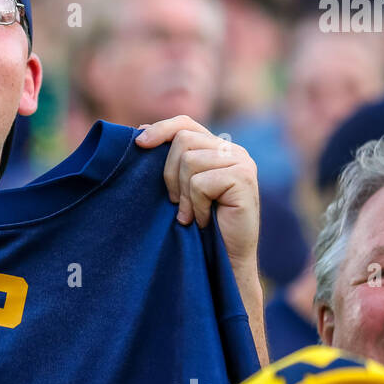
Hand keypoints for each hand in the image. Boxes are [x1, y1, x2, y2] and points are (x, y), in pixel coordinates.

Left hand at [134, 116, 259, 270]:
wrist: (227, 260)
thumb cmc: (202, 226)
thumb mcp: (183, 188)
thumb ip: (173, 161)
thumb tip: (141, 133)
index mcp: (218, 148)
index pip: (185, 123)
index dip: (161, 129)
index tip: (139, 144)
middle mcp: (234, 150)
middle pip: (183, 141)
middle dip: (170, 174)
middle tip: (176, 203)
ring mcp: (242, 162)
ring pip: (190, 161)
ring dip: (185, 195)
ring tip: (192, 215)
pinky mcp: (244, 178)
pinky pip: (201, 183)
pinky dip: (197, 206)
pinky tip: (204, 219)